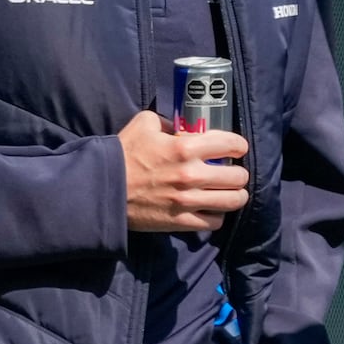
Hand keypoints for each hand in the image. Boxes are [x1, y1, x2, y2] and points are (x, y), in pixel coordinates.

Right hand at [117, 110, 249, 230]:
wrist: (104, 189)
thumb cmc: (124, 153)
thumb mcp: (145, 123)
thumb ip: (168, 121)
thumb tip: (182, 126)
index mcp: (186, 147)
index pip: (231, 144)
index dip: (239, 146)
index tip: (238, 149)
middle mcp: (192, 174)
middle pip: (237, 176)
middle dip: (239, 174)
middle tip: (234, 173)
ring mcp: (188, 200)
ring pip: (232, 201)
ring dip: (236, 196)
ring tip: (233, 193)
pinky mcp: (180, 222)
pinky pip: (214, 222)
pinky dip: (218, 216)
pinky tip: (213, 209)